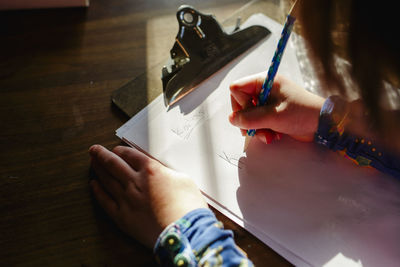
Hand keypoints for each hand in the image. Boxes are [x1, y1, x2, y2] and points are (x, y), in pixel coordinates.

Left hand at [89, 145, 207, 247]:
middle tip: (94, 150)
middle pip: (114, 164)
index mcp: (151, 170)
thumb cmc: (188, 207)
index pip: (131, 155)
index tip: (116, 149)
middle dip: (102, 155)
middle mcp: (135, 182)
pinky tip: (93, 185)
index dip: (121, 151)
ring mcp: (126, 199)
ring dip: (98, 169)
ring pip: (107, 180)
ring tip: (92, 162)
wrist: (184, 231)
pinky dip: (98, 191)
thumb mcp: (184, 180)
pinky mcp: (122, 217)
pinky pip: (105, 201)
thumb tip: (164, 173)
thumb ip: (168, 173)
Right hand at [229, 73, 324, 142]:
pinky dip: (263, 130)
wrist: (322, 123)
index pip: (237, 89)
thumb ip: (250, 118)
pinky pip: (257, 122)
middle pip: (240, 103)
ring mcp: (267, 102)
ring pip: (248, 115)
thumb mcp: (274, 116)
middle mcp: (264, 90)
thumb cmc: (302, 114)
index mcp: (264, 82)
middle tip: (255, 130)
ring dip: (256, 128)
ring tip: (269, 136)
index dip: (240, 104)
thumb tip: (232, 119)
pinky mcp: (271, 113)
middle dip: (247, 120)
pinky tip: (274, 136)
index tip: (251, 114)